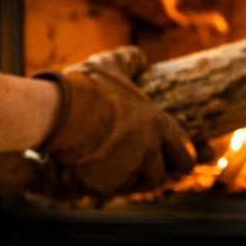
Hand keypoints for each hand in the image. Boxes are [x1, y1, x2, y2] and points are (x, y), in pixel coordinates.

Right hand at [0, 49, 193, 202]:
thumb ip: (126, 60)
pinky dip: (104, 185)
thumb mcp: (109, 66)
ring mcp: (129, 170)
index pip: (184, 152)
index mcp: (157, 124)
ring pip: (137, 185)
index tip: (181, 163)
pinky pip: (110, 191)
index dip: (184, 159)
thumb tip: (138, 54)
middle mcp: (149, 150)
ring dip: (130, 181)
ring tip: (116, 170)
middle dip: (156, 176)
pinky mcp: (107, 186)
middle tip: (145, 173)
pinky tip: (94, 174)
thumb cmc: (86, 88)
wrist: (61, 113)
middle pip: (162, 176)